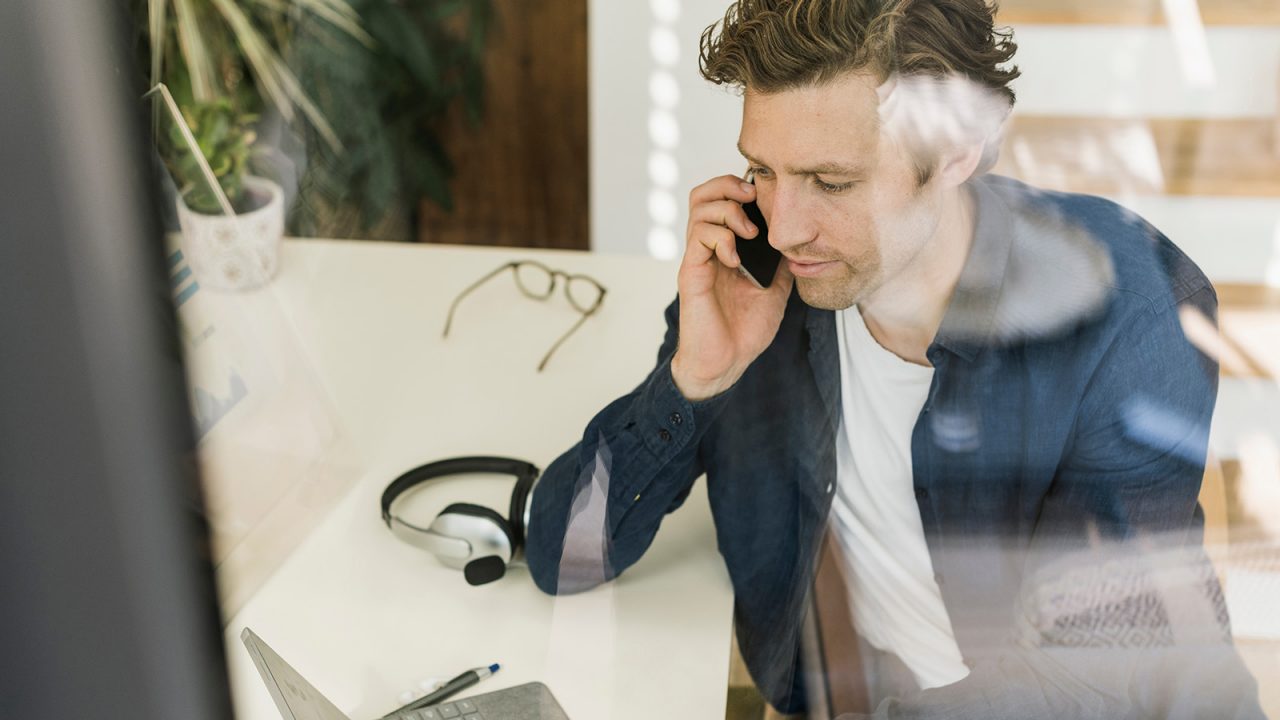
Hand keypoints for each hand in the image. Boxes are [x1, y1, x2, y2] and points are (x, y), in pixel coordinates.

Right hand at [671, 175, 793, 400]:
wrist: (727, 362)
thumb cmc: (746, 330)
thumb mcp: (776, 289)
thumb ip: (783, 263)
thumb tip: (801, 241)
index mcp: (726, 247)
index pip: (722, 198)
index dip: (741, 186)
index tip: (766, 195)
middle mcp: (708, 248)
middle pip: (703, 194)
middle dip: (729, 186)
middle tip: (752, 199)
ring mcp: (698, 259)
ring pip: (699, 208)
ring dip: (728, 211)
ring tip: (748, 233)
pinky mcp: (691, 273)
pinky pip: (698, 238)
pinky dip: (720, 238)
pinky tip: (735, 258)